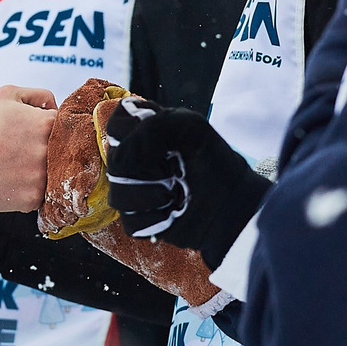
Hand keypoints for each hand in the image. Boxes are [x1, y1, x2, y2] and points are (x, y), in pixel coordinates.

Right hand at [0, 86, 56, 219]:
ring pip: (53, 175)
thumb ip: (38, 95)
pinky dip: (28, 189)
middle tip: (22, 152)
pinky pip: (41, 194)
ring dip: (38, 171)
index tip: (36, 136)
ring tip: (14, 167)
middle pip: (62, 152)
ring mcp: (41, 176)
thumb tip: (56, 107)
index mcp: (45, 123)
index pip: (66, 127)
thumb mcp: (5, 95)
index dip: (51, 131)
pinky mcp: (33, 198)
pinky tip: (11, 181)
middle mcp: (48, 150)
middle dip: (45, 151)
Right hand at [104, 101, 268, 255]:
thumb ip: (154, 125)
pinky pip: (130, 221)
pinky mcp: (139, 220)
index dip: (131, 132)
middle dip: (146, 167)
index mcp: (143, 132)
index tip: (159, 138)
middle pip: (114, 160)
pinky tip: (172, 214)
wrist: (232, 204)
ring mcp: (134, 191)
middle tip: (174, 169)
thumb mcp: (191, 127)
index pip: (116, 124)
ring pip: (117, 194)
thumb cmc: (214, 161)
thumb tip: (124, 152)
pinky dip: (154, 219)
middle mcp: (133, 160)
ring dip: (149, 195)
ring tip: (175, 194)